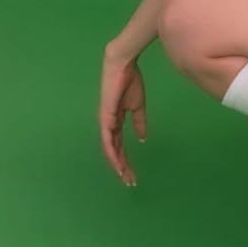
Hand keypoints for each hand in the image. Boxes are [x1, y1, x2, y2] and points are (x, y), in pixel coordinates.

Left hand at [99, 45, 146, 186]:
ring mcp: (105, 122)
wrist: (123, 65)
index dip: (124, 160)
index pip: (119, 145)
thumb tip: (142, 138)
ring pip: (109, 149)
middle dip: (121, 167)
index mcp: (115, 121)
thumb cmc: (130, 81)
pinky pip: (107, 139)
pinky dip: (112, 152)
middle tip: (130, 181)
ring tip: (125, 176)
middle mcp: (108, 124)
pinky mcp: (105, 117)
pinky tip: (117, 162)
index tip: (132, 173)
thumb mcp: (138, 105)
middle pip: (113, 151)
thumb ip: (139, 122)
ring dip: (117, 164)